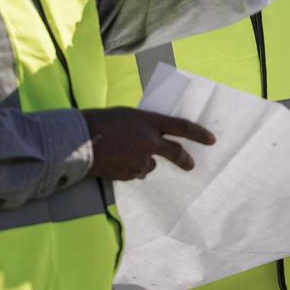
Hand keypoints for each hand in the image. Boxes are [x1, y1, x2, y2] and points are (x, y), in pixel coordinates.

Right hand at [81, 108, 215, 180]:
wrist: (78, 141)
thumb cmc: (101, 122)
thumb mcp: (128, 116)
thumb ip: (144, 125)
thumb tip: (152, 135)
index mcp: (150, 122)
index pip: (183, 127)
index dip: (199, 134)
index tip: (211, 140)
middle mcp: (150, 142)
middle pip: (175, 153)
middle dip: (185, 160)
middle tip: (191, 165)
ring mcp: (140, 160)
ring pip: (150, 165)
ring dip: (144, 162)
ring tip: (125, 154)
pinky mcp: (128, 174)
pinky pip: (135, 173)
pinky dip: (130, 169)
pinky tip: (117, 162)